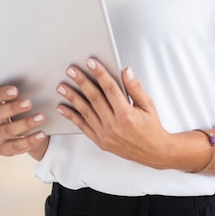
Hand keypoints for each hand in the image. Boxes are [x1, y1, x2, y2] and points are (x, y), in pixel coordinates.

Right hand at [0, 80, 48, 159]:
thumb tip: (20, 70)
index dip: (1, 93)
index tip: (16, 90)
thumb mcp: (22, 97)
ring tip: (42, 117)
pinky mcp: (3, 148)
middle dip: (13, 108)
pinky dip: (29, 141)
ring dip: (25, 124)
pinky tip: (42, 134)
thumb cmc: (24, 108)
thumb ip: (21, 86)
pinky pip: (15, 146)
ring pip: (7, 131)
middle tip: (30, 102)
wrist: (28, 130)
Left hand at [56, 59, 171, 168]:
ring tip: (62, 86)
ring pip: (85, 112)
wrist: (153, 152)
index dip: (100, 74)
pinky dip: (71, 116)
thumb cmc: (151, 127)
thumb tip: (126, 71)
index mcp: (126, 114)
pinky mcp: (100, 141)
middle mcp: (114, 125)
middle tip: (71, 70)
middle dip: (81, 82)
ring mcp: (105, 135)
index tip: (91, 62)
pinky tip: (62, 107)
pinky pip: (82, 126)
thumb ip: (135, 87)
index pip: (110, 89)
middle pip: (94, 98)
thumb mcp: (148, 105)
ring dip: (72, 97)